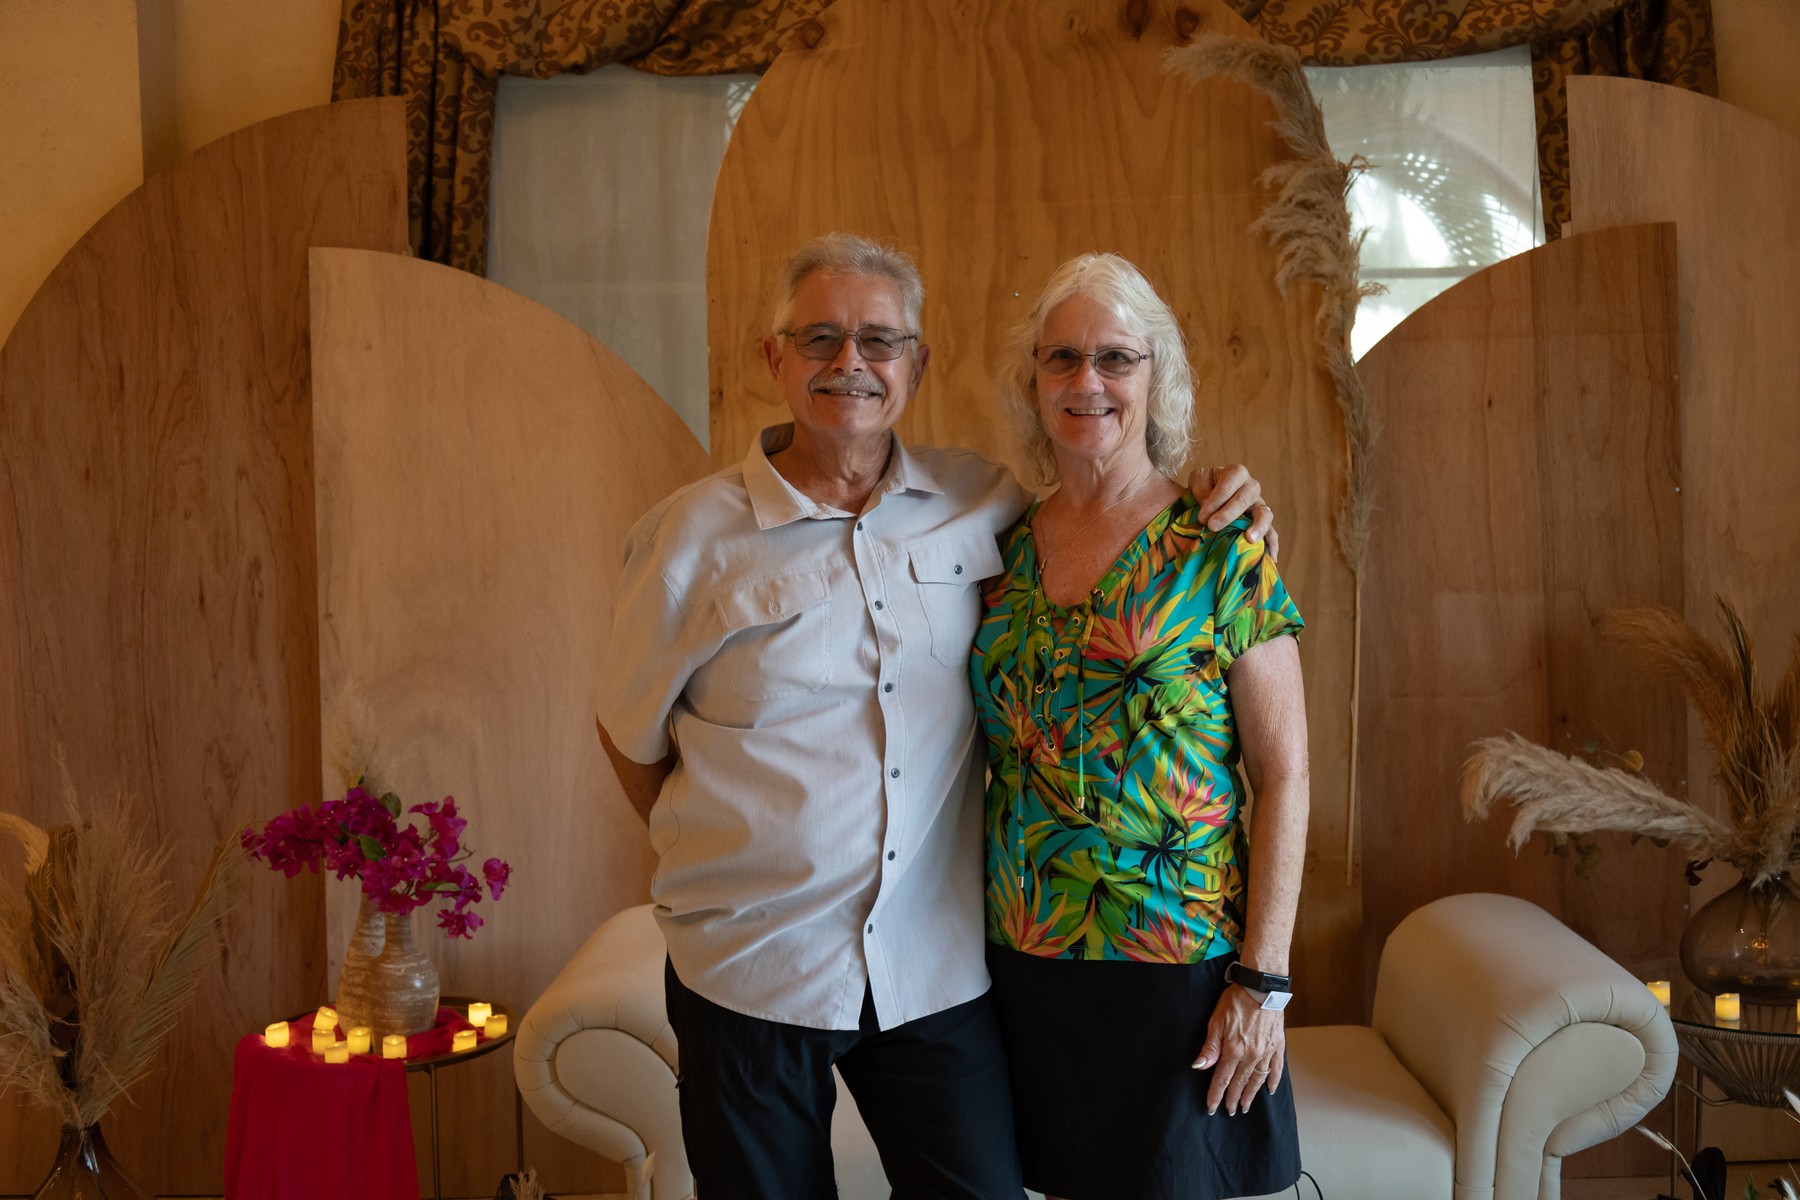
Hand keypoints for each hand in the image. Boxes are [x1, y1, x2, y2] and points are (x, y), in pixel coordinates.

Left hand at [1185, 464, 1278, 561]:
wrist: (1212, 491)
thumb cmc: (1205, 485)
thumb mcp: (1198, 479)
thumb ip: (1201, 489)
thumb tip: (1208, 509)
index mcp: (1236, 473)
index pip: (1227, 486)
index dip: (1215, 501)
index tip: (1202, 516)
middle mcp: (1251, 487)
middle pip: (1244, 499)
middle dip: (1228, 514)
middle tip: (1213, 526)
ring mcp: (1259, 505)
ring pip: (1264, 514)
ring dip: (1258, 526)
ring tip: (1249, 538)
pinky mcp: (1262, 522)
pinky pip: (1271, 532)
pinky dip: (1272, 544)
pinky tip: (1270, 558)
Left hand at [1192, 984, 1286, 1115]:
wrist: (1261, 988)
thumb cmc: (1235, 1002)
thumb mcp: (1216, 1022)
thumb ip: (1210, 1047)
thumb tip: (1199, 1067)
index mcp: (1233, 1051)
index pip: (1222, 1079)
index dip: (1216, 1095)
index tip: (1211, 1108)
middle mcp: (1251, 1056)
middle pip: (1239, 1083)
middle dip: (1232, 1098)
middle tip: (1229, 1111)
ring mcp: (1266, 1052)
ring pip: (1257, 1079)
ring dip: (1250, 1094)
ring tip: (1245, 1106)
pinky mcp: (1277, 1045)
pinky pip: (1276, 1068)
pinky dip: (1273, 1081)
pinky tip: (1269, 1090)